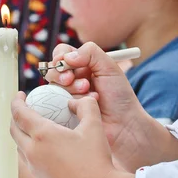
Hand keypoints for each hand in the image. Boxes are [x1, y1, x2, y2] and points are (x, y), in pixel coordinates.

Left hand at [11, 92, 133, 177]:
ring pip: (18, 145)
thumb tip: (74, 101)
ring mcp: (34, 167)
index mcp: (42, 135)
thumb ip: (85, 106)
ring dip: (21, 132)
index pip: (19, 114)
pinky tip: (44, 145)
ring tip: (34, 125)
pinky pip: (27, 157)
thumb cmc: (96, 160)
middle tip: (24, 107)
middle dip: (15, 116)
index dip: (17, 101)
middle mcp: (33, 151)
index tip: (20, 94)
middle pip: (13, 130)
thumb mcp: (94, 126)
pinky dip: (28, 146)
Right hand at [46, 42, 157, 166]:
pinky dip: (72, 103)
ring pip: (54, 87)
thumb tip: (67, 57)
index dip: (61, 56)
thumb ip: (90, 53)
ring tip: (92, 95)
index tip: (68, 62)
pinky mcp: (63, 112)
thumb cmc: (119, 95)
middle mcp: (72, 79)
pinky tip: (86, 106)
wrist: (124, 124)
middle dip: (65, 75)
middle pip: (53, 70)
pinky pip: (55, 105)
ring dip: (73, 89)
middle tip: (82, 82)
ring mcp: (66, 96)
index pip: (62, 54)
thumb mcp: (110, 67)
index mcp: (82, 65)